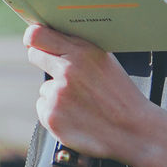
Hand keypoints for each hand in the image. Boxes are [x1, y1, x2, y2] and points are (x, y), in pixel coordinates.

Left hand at [24, 26, 166, 166]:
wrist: (134, 131)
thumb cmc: (122, 97)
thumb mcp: (106, 63)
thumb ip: (79, 51)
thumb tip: (53, 40)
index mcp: (82, 52)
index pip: (37, 35)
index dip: (34, 38)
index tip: (33, 41)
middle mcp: (67, 70)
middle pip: (35, 55)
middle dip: (43, 61)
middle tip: (61, 74)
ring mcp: (57, 94)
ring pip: (45, 88)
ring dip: (57, 95)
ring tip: (83, 105)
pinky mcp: (51, 116)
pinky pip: (44, 108)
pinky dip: (56, 114)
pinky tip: (77, 117)